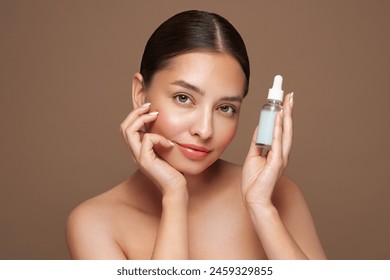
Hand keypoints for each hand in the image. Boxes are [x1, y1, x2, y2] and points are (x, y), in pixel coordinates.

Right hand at [120, 103, 186, 195]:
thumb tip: (162, 124)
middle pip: (124, 127)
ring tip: (156, 116)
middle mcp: (134, 153)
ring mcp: (138, 157)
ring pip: (129, 130)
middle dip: (136, 113)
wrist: (176, 188)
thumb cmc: (173, 170)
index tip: (150, 109)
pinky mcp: (145, 160)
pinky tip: (170, 144)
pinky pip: (147, 139)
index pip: (127, 128)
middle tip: (150, 107)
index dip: (136, 115)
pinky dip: (159, 137)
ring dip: (142, 119)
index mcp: (137, 150)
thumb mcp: (165, 150)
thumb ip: (159, 139)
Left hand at [241, 93, 293, 208]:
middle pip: (286, 128)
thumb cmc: (253, 181)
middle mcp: (281, 153)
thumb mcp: (254, 156)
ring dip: (286, 116)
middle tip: (289, 95)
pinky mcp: (277, 163)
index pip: (281, 130)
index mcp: (276, 152)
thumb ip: (257, 143)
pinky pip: (277, 143)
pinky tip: (278, 118)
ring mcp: (281, 158)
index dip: (283, 116)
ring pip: (285, 133)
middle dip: (288, 111)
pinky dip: (278, 130)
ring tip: (287, 102)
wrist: (253, 198)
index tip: (283, 102)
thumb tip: (259, 130)